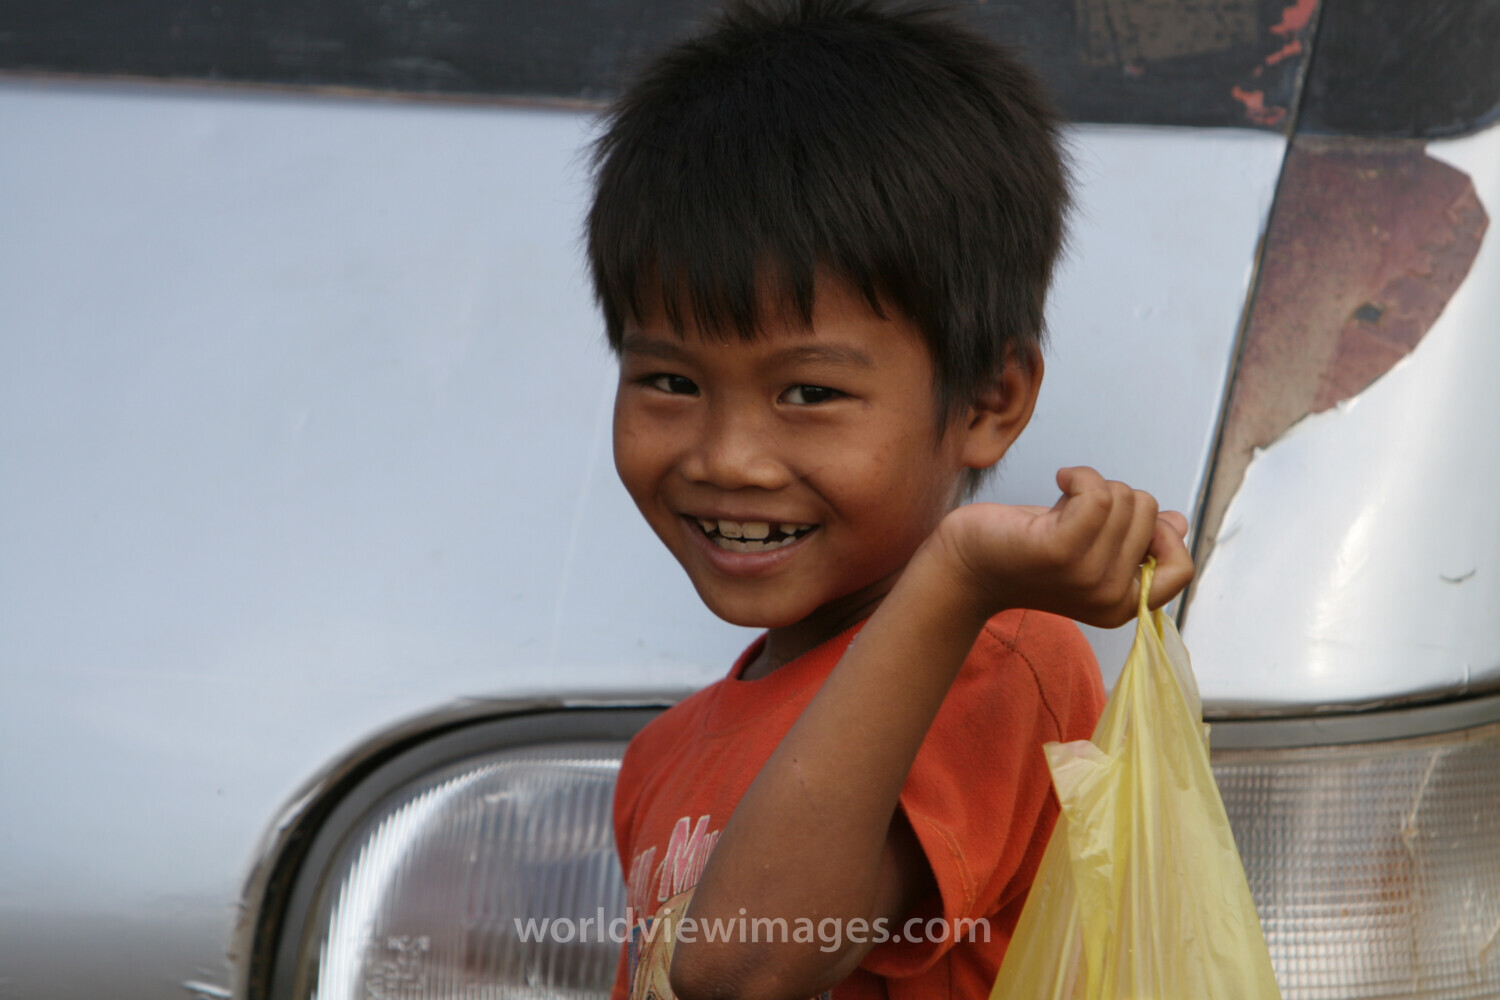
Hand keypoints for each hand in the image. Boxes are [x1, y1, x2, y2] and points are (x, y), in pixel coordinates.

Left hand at [932, 466, 1192, 627]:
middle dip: (1116, 498)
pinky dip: (1080, 475)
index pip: (1182, 569)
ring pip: (1125, 499)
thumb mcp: (1091, 547)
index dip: (1165, 535)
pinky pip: (1098, 494)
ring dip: (1093, 487)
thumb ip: (1134, 540)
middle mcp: (1110, 599)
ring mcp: (1086, 577)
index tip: (1126, 521)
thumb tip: (1177, 521)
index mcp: (1123, 606)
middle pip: (1150, 514)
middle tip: (1074, 513)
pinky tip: (1059, 478)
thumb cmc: (1027, 550)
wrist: (966, 565)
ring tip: (1060, 508)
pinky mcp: (1059, 551)